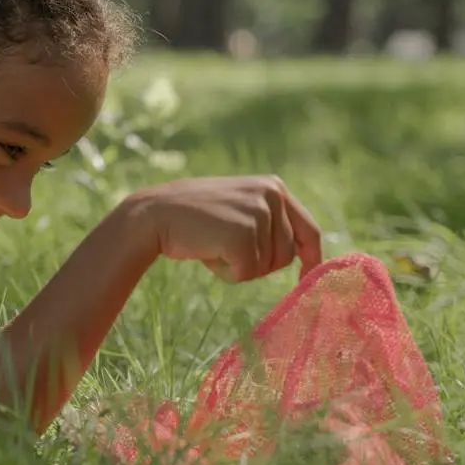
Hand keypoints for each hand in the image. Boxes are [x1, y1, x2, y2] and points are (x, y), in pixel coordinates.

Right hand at [125, 175, 322, 282]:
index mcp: (274, 186)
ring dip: (240, 267)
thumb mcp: (238, 206)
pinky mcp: (242, 236)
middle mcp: (271, 195)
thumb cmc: (193, 216)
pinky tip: (207, 252)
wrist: (153, 214)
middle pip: (286, 255)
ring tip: (213, 244)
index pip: (308, 230)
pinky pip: (246, 274)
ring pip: (267, 267)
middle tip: (224, 247)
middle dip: (258, 263)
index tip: (305, 278)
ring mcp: (258, 214)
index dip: (311, 258)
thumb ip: (267, 220)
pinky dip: (226, 273)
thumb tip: (297, 252)